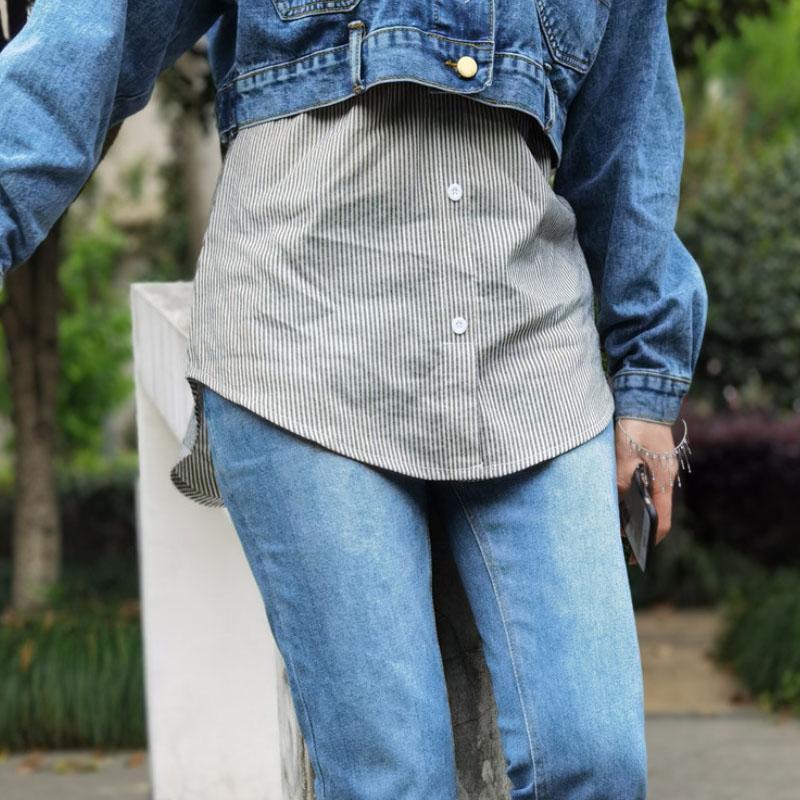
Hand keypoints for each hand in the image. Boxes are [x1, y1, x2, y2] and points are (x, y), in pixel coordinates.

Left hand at [615, 417, 678, 564]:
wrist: (645, 396)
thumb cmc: (635, 427)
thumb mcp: (623, 459)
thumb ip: (621, 484)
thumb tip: (618, 506)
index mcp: (663, 480)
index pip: (661, 521)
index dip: (648, 541)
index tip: (633, 554)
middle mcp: (665, 477)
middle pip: (653, 511)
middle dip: (636, 528)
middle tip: (615, 539)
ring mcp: (659, 467)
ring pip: (646, 497)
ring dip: (631, 510)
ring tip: (610, 520)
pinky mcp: (651, 458)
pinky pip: (642, 483)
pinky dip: (630, 494)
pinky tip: (613, 495)